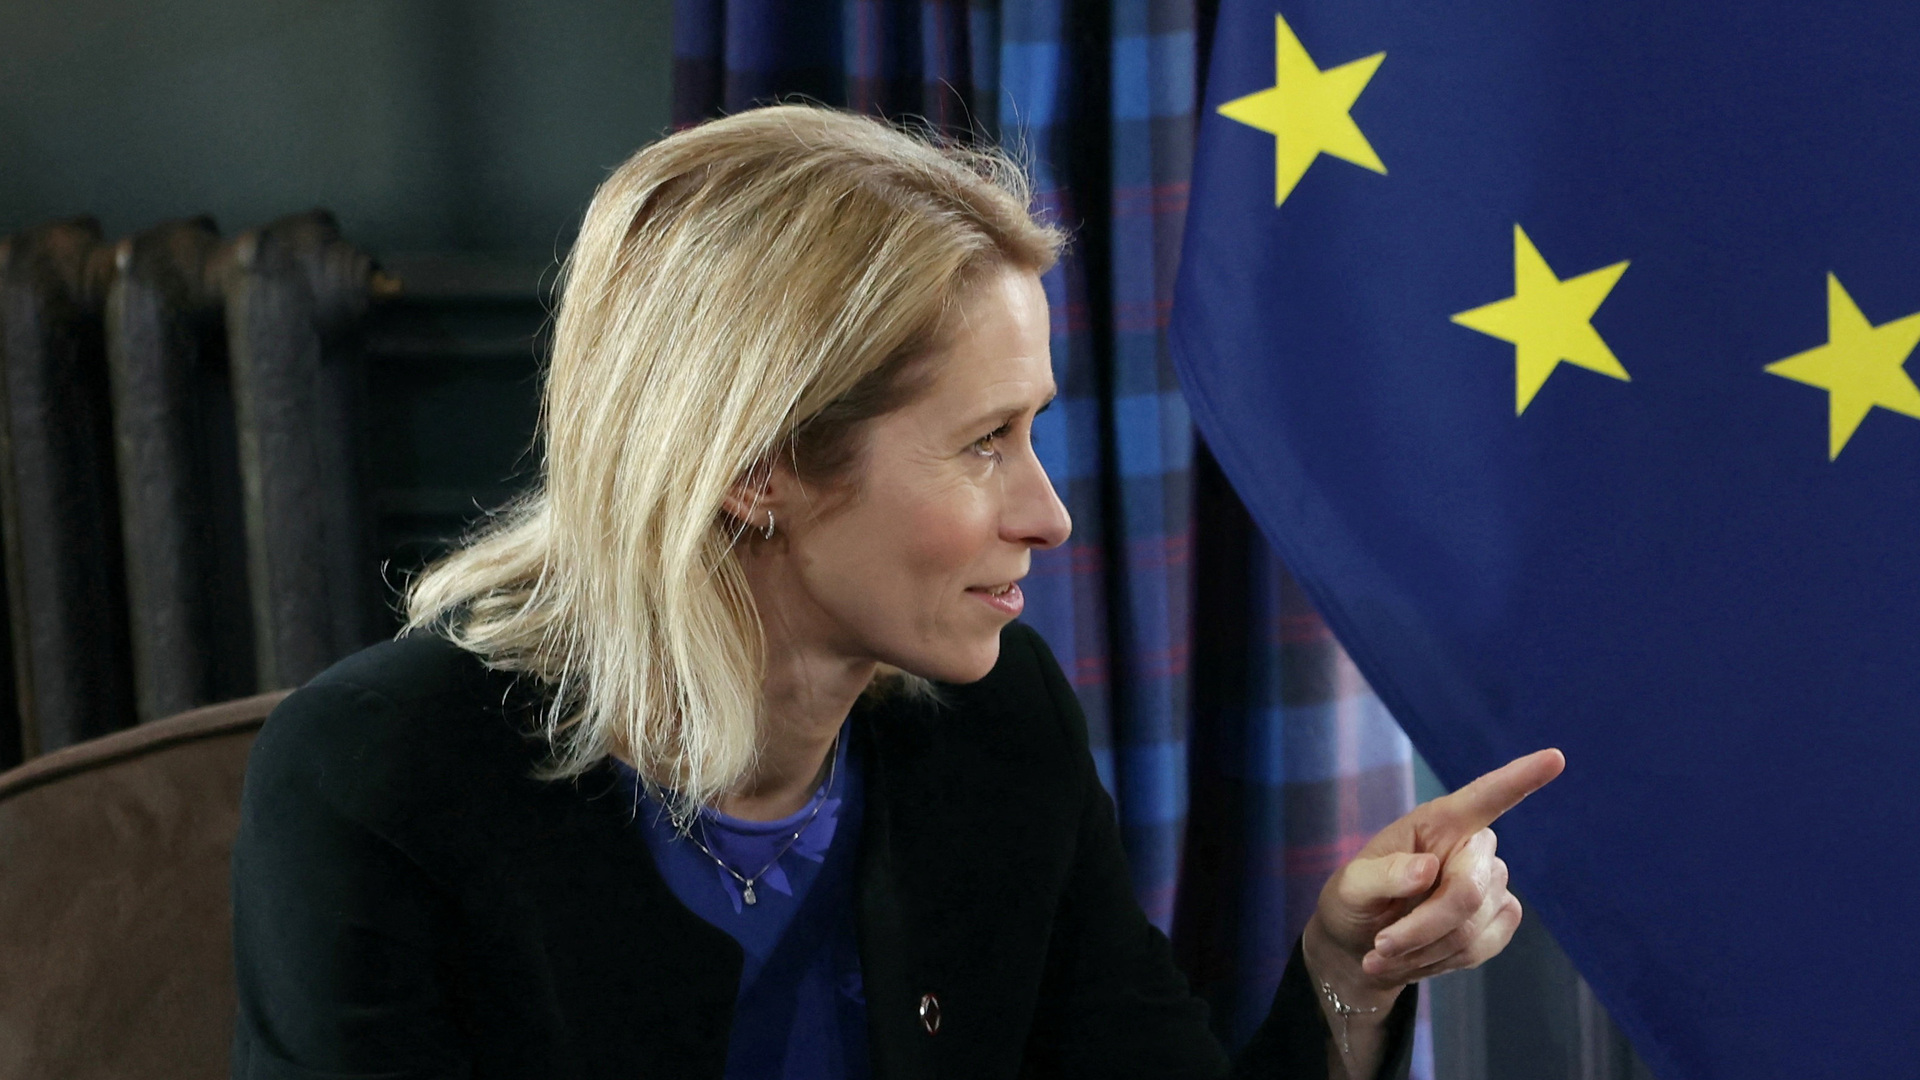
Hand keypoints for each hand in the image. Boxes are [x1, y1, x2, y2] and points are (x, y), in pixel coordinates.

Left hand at [1305, 749, 1565, 1003]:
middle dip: (1420, 928)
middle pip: (1466, 891)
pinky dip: (1441, 960)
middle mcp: (1472, 846)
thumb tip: (1428, 869)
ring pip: (1471, 927)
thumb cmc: (1355, 901)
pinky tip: (1417, 956)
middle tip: (1381, 946)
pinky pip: (1482, 946)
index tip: (1554, 757)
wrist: (1364, 945)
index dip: (1520, 778)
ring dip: (1423, 949)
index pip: (1485, 797)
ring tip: (1386, 952)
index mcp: (1438, 821)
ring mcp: (1492, 883)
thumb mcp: (1350, 887)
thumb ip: (1382, 875)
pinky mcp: (1501, 917)